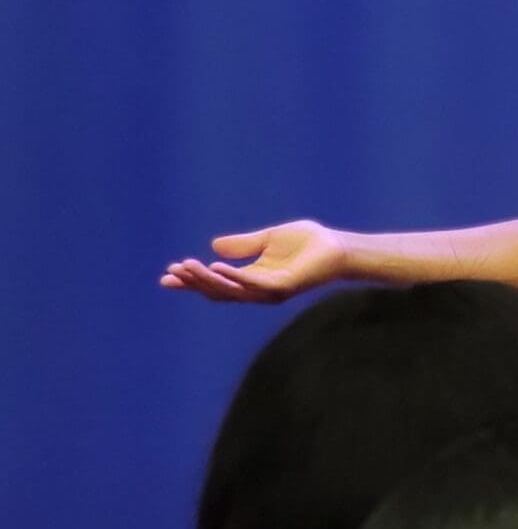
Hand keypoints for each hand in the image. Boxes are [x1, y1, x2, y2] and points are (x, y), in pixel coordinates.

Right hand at [162, 221, 348, 302]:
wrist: (338, 246)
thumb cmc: (308, 243)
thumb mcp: (268, 239)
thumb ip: (244, 244)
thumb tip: (214, 246)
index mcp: (251, 278)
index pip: (216, 282)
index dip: (192, 280)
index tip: (168, 273)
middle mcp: (257, 289)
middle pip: (218, 289)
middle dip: (193, 281)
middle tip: (172, 272)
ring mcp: (269, 290)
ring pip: (230, 289)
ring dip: (206, 279)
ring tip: (186, 267)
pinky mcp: (282, 286)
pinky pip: (252, 283)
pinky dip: (233, 276)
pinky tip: (215, 266)